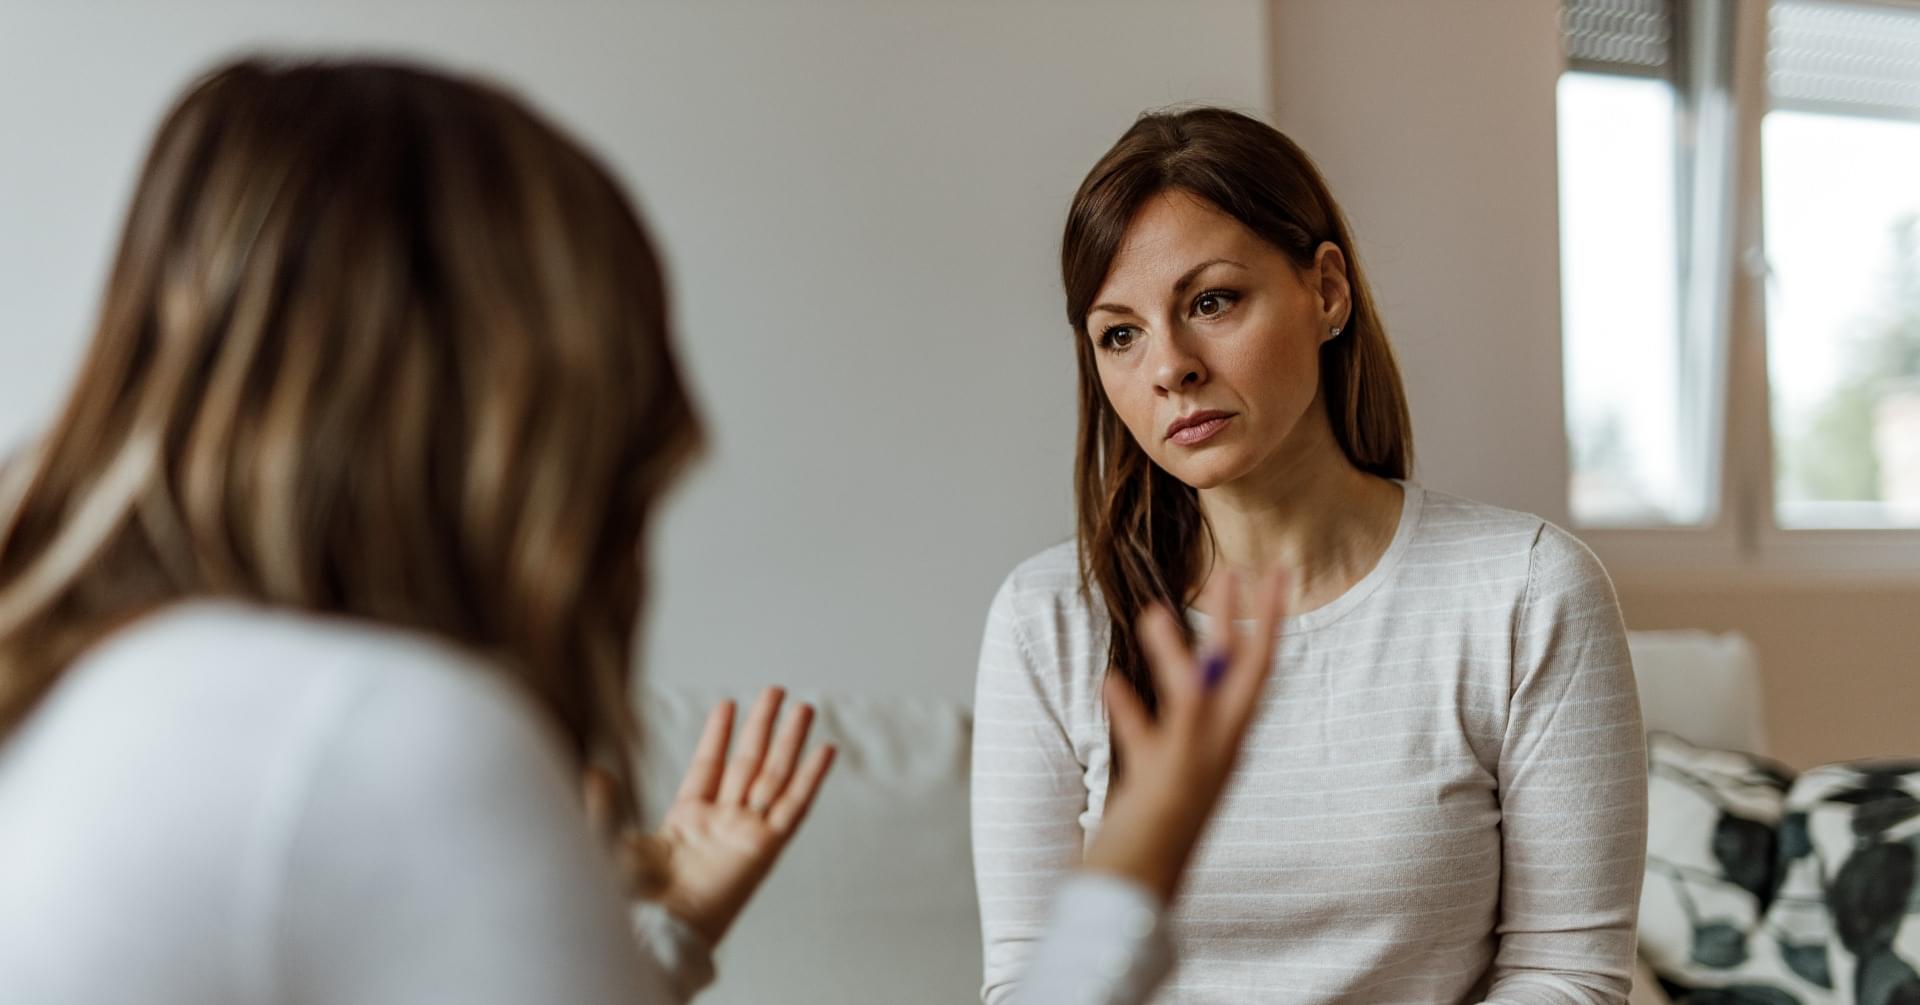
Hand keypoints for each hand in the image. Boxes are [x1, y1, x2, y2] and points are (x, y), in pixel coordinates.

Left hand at [590, 687, 835, 946]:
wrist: (657, 928)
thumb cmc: (633, 900)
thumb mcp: (608, 843)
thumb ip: (605, 806)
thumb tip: (593, 773)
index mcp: (686, 821)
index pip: (709, 767)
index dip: (717, 735)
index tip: (727, 705)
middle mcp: (721, 823)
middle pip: (748, 763)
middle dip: (762, 727)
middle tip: (775, 692)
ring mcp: (746, 832)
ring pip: (774, 776)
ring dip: (789, 741)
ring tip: (803, 707)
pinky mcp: (765, 847)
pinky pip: (794, 807)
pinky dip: (811, 778)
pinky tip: (824, 750)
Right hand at [1082, 566, 1287, 902]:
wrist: (1121, 907)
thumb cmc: (1149, 847)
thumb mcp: (1174, 773)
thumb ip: (1186, 721)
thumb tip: (1198, 670)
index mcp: (1222, 744)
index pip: (1253, 663)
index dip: (1264, 615)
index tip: (1275, 567)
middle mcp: (1209, 751)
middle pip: (1226, 672)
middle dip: (1227, 621)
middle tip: (1228, 569)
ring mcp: (1181, 768)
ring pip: (1184, 697)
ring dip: (1172, 654)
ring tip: (1156, 611)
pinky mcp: (1150, 787)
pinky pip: (1145, 735)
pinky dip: (1131, 705)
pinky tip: (1112, 682)